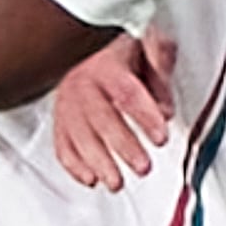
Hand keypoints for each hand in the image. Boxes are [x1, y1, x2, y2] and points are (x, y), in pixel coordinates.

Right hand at [47, 31, 174, 189]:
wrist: (83, 42)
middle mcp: (83, 83)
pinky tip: (90, 178)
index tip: (161, 136)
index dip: (143, 116)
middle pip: (101, 117)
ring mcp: (68, 102)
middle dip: (122, 145)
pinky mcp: (60, 119)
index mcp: (107, 63)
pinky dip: (73, 165)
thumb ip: (160, 68)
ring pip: (78, 135)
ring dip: (98, 162)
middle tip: (143, 167)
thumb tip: (164, 106)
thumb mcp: (147, 45)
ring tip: (116, 183)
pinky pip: (61, 144)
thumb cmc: (119, 48)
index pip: (126, 91)